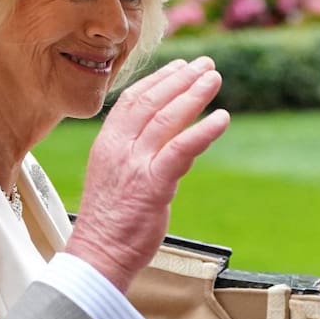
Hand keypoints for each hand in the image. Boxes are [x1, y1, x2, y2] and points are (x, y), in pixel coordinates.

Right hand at [66, 57, 228, 291]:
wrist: (98, 253)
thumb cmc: (109, 221)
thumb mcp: (114, 177)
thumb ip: (134, 155)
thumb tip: (164, 141)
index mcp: (107, 144)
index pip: (132, 100)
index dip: (158, 79)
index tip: (179, 66)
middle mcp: (119, 148)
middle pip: (151, 101)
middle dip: (181, 78)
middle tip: (205, 65)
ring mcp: (135, 165)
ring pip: (167, 118)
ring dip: (194, 95)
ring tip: (214, 80)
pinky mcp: (153, 185)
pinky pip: (181, 149)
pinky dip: (203, 131)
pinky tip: (221, 119)